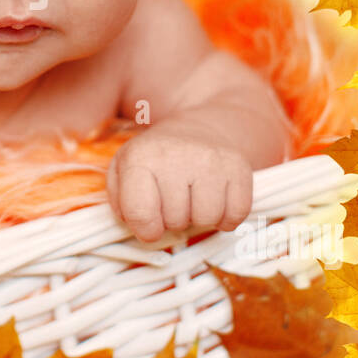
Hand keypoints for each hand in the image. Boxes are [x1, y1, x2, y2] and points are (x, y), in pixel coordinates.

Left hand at [107, 126, 252, 243]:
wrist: (199, 129)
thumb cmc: (156, 159)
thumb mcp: (123, 170)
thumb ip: (119, 201)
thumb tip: (135, 224)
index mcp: (140, 157)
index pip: (141, 214)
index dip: (146, 229)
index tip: (151, 223)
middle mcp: (176, 156)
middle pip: (175, 221)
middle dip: (173, 219)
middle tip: (175, 200)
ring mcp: (211, 160)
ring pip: (207, 219)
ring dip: (200, 218)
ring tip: (193, 199)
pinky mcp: (239, 167)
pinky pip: (236, 215)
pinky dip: (226, 217)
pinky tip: (216, 200)